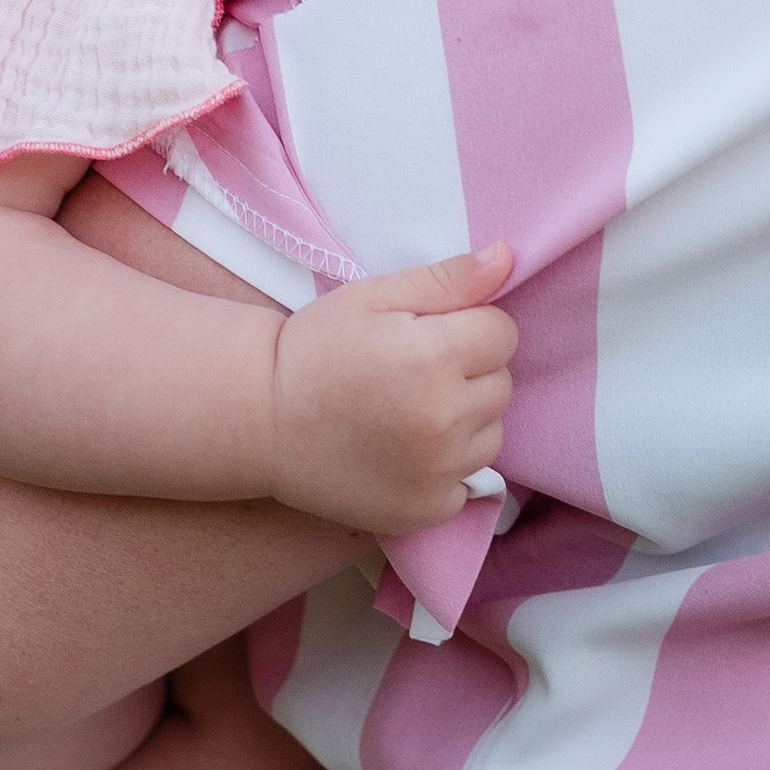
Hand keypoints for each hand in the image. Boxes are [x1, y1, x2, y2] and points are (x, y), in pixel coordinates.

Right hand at [266, 244, 517, 532]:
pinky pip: (468, 483)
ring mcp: (436, 472)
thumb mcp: (373, 297)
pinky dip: (446, 468)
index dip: (469, 327)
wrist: (261, 421)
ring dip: (464, 420)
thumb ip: (447, 279)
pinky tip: (404, 452)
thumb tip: (508, 259)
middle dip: (469, 372)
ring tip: (409, 411)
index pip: (503, 333)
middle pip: (501, 384)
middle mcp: (442, 420)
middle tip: (413, 373)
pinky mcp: (425, 510)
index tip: (429, 334)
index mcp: (432, 358)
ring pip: (491, 434)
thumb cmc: (315, 349)